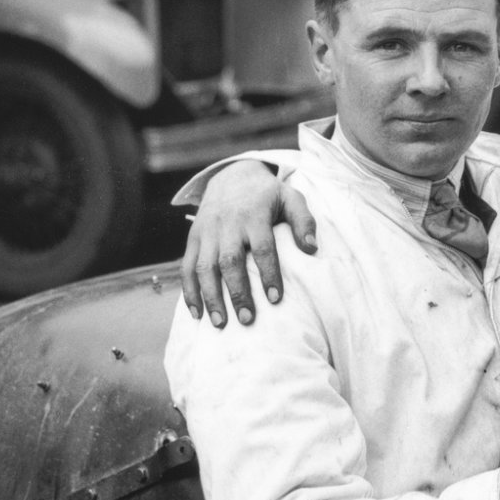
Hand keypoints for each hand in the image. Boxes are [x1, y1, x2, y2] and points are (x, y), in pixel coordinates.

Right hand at [179, 163, 315, 325]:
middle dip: (237, 292)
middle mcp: (227, 224)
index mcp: (253, 215)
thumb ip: (303, 220)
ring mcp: (207, 232)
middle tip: (247, 319)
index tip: (275, 299)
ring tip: (221, 324)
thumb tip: (312, 248)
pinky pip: (187, 267)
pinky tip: (197, 314)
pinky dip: (189, 291)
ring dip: (211, 297)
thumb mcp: (290, 197)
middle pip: (229, 261)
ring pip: (205, 267)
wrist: (231, 175)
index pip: (262, 247)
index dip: (268, 273)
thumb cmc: (267, 195)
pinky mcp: (193, 238)